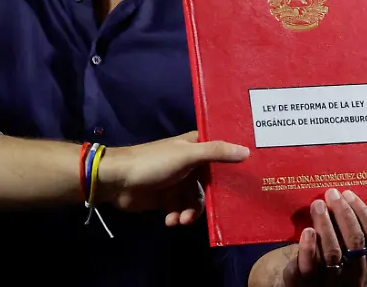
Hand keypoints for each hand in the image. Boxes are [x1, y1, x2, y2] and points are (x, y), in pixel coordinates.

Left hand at [96, 131, 248, 225]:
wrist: (116, 181)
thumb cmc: (153, 162)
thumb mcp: (187, 155)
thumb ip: (217, 153)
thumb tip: (247, 152)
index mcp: (197, 147)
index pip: (224, 153)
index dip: (236, 163)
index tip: (250, 176)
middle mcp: (192, 163)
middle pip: (214, 182)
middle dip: (213, 198)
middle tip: (219, 210)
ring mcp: (179, 182)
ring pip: (198, 200)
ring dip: (191, 212)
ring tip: (182, 219)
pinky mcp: (168, 199)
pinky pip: (182, 210)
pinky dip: (178, 217)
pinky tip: (171, 221)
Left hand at [278, 189, 366, 286]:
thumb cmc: (333, 265)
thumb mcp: (351, 255)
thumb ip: (352, 234)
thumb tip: (344, 199)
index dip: (362, 211)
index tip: (348, 194)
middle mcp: (357, 276)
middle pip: (355, 241)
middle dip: (344, 213)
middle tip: (331, 194)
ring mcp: (333, 282)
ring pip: (333, 252)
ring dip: (325, 224)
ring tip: (317, 205)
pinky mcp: (308, 285)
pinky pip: (309, 267)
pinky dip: (309, 248)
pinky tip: (307, 231)